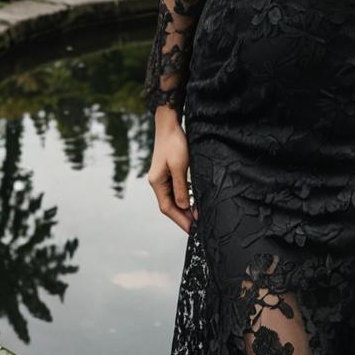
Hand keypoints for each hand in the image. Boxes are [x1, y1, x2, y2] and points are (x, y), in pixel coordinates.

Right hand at [147, 111, 197, 233]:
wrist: (169, 125)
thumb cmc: (174, 144)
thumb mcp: (179, 166)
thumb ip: (181, 187)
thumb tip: (183, 206)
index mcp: (157, 182)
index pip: (167, 208)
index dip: (179, 220)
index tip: (191, 229)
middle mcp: (157, 182)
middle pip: (169, 205)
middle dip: (182, 216)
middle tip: (197, 227)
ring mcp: (163, 177)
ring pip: (173, 198)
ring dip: (184, 208)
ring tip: (197, 217)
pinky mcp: (169, 172)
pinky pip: (176, 189)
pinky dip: (185, 197)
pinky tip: (193, 202)